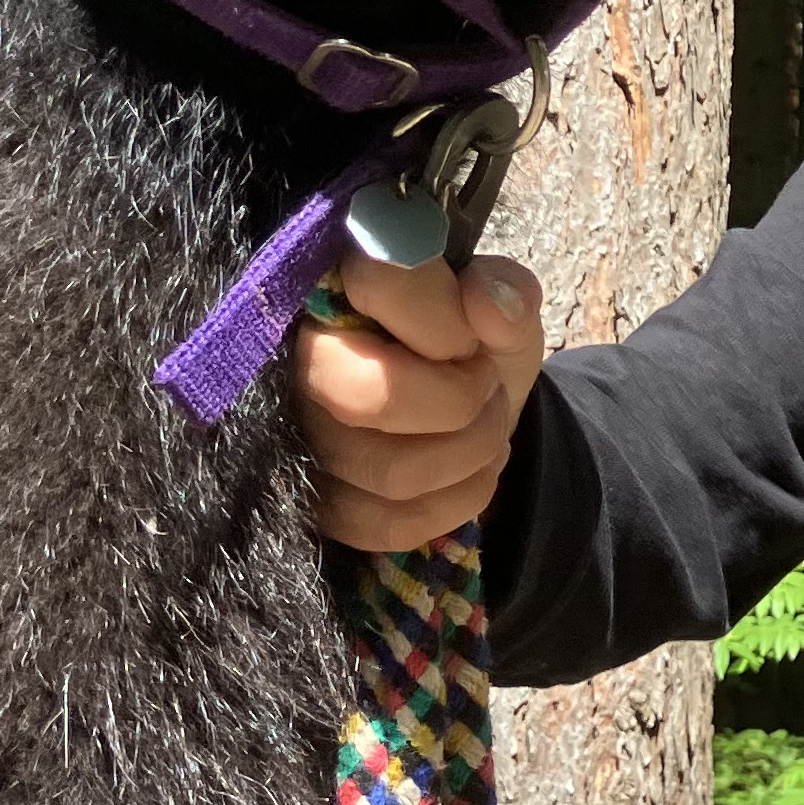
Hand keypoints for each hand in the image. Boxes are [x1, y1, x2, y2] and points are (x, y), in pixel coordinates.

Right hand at [295, 250, 546, 552]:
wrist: (461, 415)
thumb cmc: (471, 346)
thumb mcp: (503, 308)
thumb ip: (506, 292)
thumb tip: (486, 301)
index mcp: (339, 280)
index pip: (377, 282)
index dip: (443, 321)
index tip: (468, 335)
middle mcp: (297, 355)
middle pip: (367, 395)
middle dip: (457, 402)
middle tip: (482, 385)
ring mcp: (297, 437)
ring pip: (392, 471)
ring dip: (471, 450)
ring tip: (484, 422)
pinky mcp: (313, 505)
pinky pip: (392, 524)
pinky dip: (458, 499)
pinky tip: (472, 470)